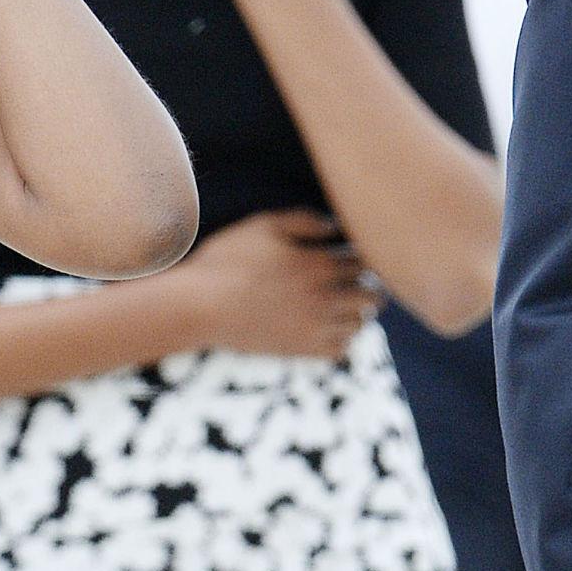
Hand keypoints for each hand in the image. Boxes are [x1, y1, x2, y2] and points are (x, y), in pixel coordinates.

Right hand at [163, 209, 380, 360]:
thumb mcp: (261, 226)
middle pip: (371, 295)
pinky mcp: (303, 349)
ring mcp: (316, 326)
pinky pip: (342, 349)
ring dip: (357, 312)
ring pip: (360, 323)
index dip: (359, 257)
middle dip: (368, 286)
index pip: (362, 261)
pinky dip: (342, 338)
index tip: (348, 256)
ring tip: (343, 306)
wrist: (200, 305)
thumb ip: (302, 221)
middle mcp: (326, 297)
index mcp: (318, 264)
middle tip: (355, 282)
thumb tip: (333, 227)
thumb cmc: (227, 260)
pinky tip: (326, 328)